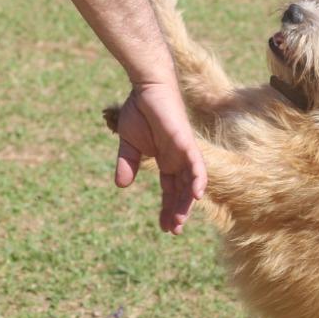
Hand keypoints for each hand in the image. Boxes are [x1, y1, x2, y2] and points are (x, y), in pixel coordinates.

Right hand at [113, 80, 206, 234]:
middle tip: (173, 231)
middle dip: (178, 212)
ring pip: (190, 183)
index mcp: (166, 160)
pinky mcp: (186, 142)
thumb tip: (121, 185)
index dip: (168, 208)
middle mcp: (179, 159)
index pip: (170, 190)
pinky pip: (197, 164)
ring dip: (186, 203)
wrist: (146, 87)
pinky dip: (197, 180)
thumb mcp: (129, 144)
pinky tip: (195, 196)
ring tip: (179, 222)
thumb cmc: (139, 110)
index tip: (164, 227)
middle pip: (182, 191)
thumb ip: (127, 163)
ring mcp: (184, 151)